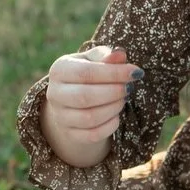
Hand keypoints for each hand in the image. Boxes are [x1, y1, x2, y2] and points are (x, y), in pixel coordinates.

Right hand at [39, 45, 141, 168]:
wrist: (73, 100)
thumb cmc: (88, 74)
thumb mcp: (95, 60)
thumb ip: (107, 56)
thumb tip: (120, 54)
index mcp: (59, 70)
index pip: (86, 73)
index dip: (114, 73)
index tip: (136, 73)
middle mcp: (54, 94)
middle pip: (85, 97)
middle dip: (114, 93)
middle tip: (129, 88)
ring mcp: (60, 116)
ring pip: (90, 118)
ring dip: (113, 108)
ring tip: (122, 99)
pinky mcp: (70, 133)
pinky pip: (93, 135)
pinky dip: (110, 125)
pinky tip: (116, 115)